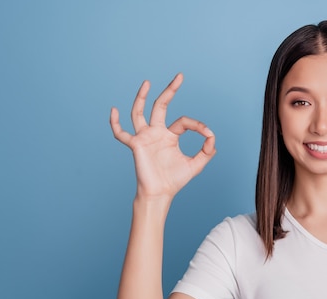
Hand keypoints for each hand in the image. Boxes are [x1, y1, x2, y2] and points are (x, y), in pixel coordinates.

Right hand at [110, 73, 215, 199]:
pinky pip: (120, 133)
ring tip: (147, 83)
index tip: (208, 134)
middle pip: (161, 106)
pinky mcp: (136, 145)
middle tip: (180, 76)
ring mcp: (144, 137)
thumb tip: (212, 137)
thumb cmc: (175, 180)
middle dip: (170, 91)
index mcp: (170, 135)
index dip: (197, 125)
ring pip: (139, 112)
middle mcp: (156, 133)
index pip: (184, 121)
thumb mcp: (196, 165)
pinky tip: (114, 111)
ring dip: (142, 97)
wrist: (161, 193)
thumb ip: (206, 152)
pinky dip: (115, 123)